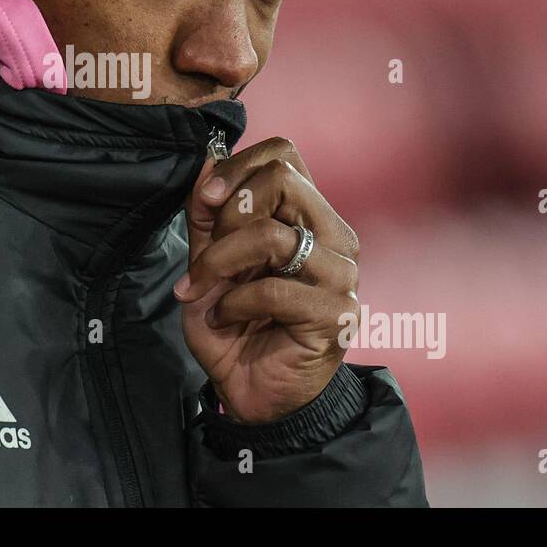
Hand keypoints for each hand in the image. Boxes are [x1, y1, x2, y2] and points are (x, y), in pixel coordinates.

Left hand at [173, 137, 360, 424]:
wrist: (253, 392)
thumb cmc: (234, 323)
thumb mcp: (208, 261)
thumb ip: (208, 215)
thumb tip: (206, 162)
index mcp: (308, 215)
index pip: (283, 154)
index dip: (236, 167)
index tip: (206, 200)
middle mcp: (333, 236)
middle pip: (282, 179)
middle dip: (228, 214)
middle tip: (208, 255)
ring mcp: (341, 274)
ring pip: (273, 235)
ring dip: (222, 263)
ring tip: (206, 290)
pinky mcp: (337, 313)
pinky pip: (274, 290)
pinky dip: (234, 303)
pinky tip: (226, 318)